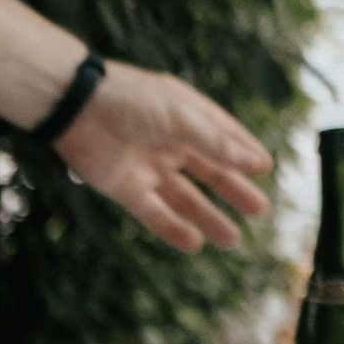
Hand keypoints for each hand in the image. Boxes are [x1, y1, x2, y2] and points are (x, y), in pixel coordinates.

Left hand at [57, 65, 271, 253]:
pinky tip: (194, 244)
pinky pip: (154, 213)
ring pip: (185, 199)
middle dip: (234, 192)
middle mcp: (170, 144)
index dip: (245, 154)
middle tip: (260, 211)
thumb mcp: (182, 117)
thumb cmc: (131, 100)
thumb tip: (257, 165)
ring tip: (233, 239)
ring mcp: (148, 168)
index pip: (224, 138)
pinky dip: (173, 229)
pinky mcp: (126, 188)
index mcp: (186, 118)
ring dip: (208, 218)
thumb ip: (217, 144)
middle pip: (209, 173)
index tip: (266, 170)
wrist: (76, 107)